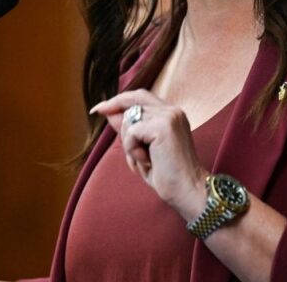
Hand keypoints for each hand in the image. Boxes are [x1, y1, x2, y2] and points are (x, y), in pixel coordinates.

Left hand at [90, 89, 208, 219]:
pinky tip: (148, 161)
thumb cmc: (167, 174)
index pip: (139, 96)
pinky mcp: (163, 126)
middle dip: (123, 130)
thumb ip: (128, 128)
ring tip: (147, 160)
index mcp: (170, 114)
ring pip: (128, 120)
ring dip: (130, 144)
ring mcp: (168, 116)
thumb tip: (108, 111)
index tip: (99, 108)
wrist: (187, 190)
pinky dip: (132, 149)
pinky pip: (131, 132)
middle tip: (136, 155)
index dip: (118, 100)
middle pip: (130, 106)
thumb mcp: (142, 148)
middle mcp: (171, 110)